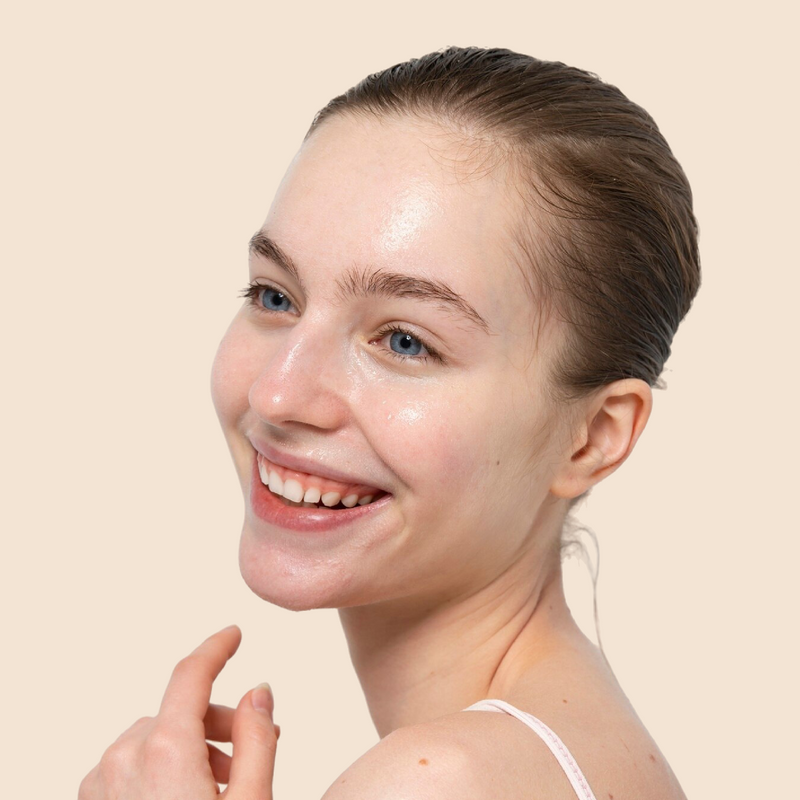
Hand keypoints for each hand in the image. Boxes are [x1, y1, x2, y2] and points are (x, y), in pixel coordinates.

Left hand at [79, 625, 277, 799]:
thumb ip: (258, 739)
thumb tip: (259, 692)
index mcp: (165, 751)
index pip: (192, 674)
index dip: (216, 648)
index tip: (233, 634)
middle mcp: (124, 758)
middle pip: (178, 712)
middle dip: (217, 722)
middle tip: (247, 751)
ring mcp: (100, 783)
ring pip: (154, 738)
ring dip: (189, 748)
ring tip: (218, 786)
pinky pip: (129, 763)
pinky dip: (158, 769)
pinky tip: (182, 798)